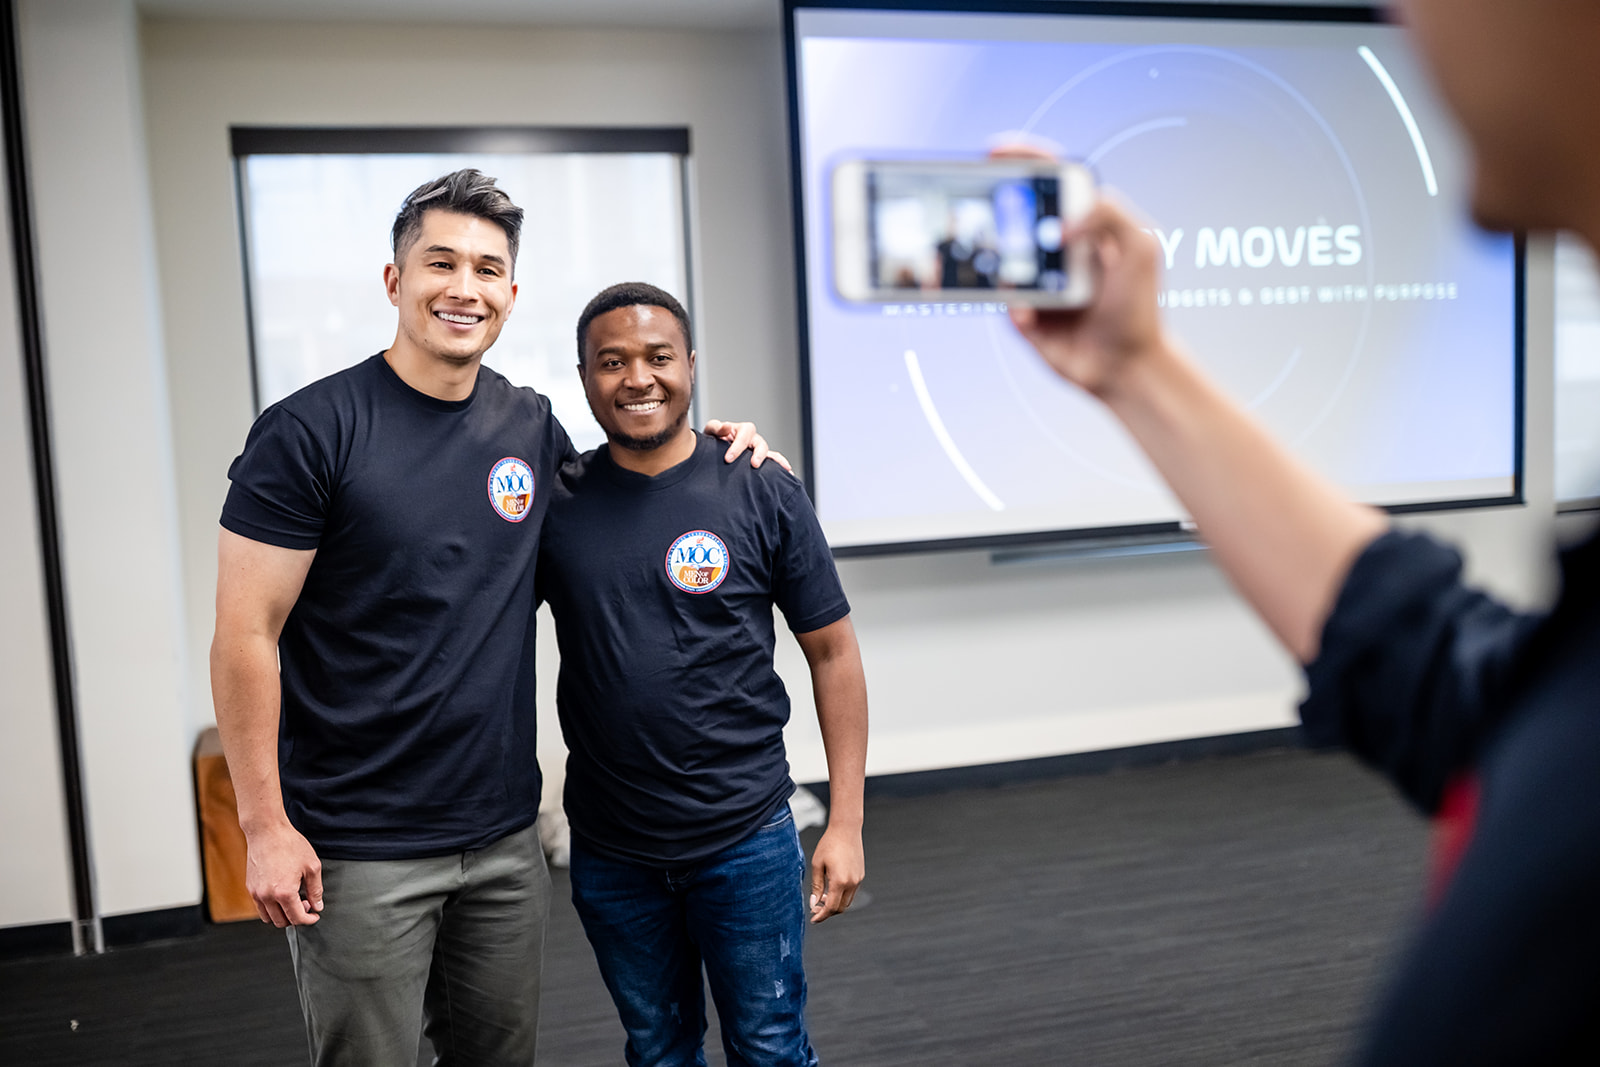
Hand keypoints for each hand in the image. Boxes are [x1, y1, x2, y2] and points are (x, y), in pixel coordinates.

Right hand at [243, 821, 323, 927]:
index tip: (315, 916)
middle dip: (296, 917)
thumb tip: (318, 906)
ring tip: (293, 900)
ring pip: (268, 918)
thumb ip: (316, 890)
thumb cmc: (289, 844)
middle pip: (281, 922)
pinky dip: (271, 908)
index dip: (309, 920)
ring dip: (282, 915)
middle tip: (305, 904)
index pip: (297, 918)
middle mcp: (267, 896)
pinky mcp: (250, 887)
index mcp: (284, 892)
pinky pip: (260, 907)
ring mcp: (256, 893)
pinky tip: (281, 894)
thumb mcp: (312, 866)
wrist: (267, 831)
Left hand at [702, 419, 792, 471]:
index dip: (738, 446)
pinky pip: (773, 462)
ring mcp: (756, 451)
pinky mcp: (758, 462)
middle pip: (761, 443)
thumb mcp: (710, 432)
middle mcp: (752, 440)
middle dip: (759, 454)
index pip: (745, 434)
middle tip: (754, 464)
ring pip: (769, 453)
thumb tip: (727, 427)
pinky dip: (781, 466)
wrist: (711, 455)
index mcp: (741, 431)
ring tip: (782, 469)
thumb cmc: (711, 442)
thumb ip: (716, 427)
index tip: (728, 458)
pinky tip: (789, 475)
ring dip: (775, 460)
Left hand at [808, 825, 863, 923]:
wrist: (846, 830)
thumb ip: (815, 886)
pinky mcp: (860, 875)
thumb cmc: (829, 844)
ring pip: (847, 902)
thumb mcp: (817, 865)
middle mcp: (851, 883)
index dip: (821, 916)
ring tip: (822, 898)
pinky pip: (851, 892)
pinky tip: (831, 889)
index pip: (831, 907)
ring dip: (835, 904)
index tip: (813, 919)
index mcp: (839, 881)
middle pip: (840, 908)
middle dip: (827, 912)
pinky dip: (841, 896)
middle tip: (815, 909)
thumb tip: (814, 903)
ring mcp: (858, 880)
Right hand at [988, 144, 1166, 399]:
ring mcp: (1036, 281)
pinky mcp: (1023, 316)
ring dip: (996, 259)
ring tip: (1006, 265)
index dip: (1022, 159)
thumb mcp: (1141, 244)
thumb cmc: (1139, 305)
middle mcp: (1054, 249)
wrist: (1127, 365)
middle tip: (982, 202)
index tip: (995, 151)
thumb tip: (1061, 222)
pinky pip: (1004, 303)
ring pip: (1000, 259)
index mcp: (1082, 224)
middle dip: (995, 206)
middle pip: (1014, 215)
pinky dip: (1013, 304)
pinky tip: (1029, 313)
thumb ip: (1108, 212)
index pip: (1048, 180)